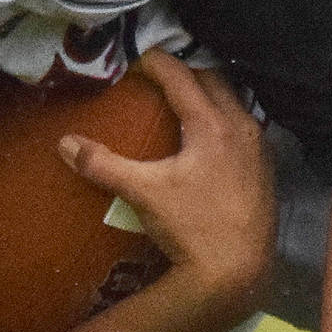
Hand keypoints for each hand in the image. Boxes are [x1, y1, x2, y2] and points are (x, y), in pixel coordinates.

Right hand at [57, 49, 273, 318]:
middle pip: (213, 81)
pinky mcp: (266, 170)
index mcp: (212, 124)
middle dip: (185, 73)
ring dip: (209, 96)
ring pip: (234, 103)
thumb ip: (104, 165)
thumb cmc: (192, 228)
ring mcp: (259, 149)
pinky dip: (225, 121)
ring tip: (184, 104)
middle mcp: (242, 127)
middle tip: (158, 80)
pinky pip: (245, 129)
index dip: (155, 62)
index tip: (135, 60)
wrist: (237, 271)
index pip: (181, 75)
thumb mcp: (144, 193)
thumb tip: (66, 143)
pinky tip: (210, 141)